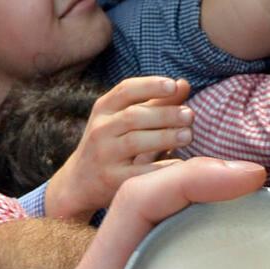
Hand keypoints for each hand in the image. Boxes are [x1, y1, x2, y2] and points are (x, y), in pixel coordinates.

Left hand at [0, 158, 267, 268]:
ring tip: (268, 220)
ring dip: (207, 210)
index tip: (250, 180)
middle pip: (151, 203)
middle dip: (210, 183)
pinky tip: (243, 267)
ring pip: (158, 228)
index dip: (191, 179)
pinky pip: (164, 262)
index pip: (134, 208)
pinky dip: (202, 248)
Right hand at [46, 78, 192, 220]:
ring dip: (165, 137)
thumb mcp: (123, 120)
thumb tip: (184, 84)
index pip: (125, 90)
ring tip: (188, 135)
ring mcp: (104, 155)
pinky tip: (180, 163)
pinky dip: (161, 167)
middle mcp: (100, 129)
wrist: (79, 183)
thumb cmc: (111, 145)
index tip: (173, 86)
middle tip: (190, 115)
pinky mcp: (111, 179)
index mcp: (103, 109)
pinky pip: (138, 172)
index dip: (150, 86)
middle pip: (133, 116)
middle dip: (164, 114)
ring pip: (135, 142)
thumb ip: (154, 103)